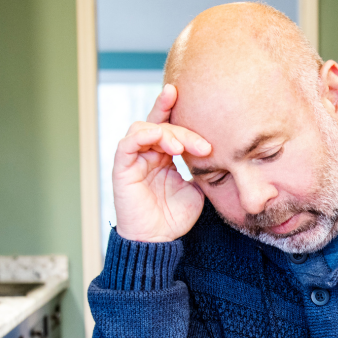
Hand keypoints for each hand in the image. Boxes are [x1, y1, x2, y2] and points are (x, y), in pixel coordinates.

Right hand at [111, 84, 211, 242]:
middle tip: (204, 146)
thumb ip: (200, 168)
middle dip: (183, 129)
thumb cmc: (174, 218)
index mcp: (163, 156)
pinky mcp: (122, 168)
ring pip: (145, 128)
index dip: (174, 108)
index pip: (168, 125)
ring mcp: (133, 159)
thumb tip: (215, 152)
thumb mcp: (196, 189)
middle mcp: (147, 154)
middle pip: (161, 124)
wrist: (158, 241)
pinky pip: (128, 143)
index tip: (191, 96)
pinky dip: (144, 136)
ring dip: (166, 133)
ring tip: (181, 149)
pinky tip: (161, 139)